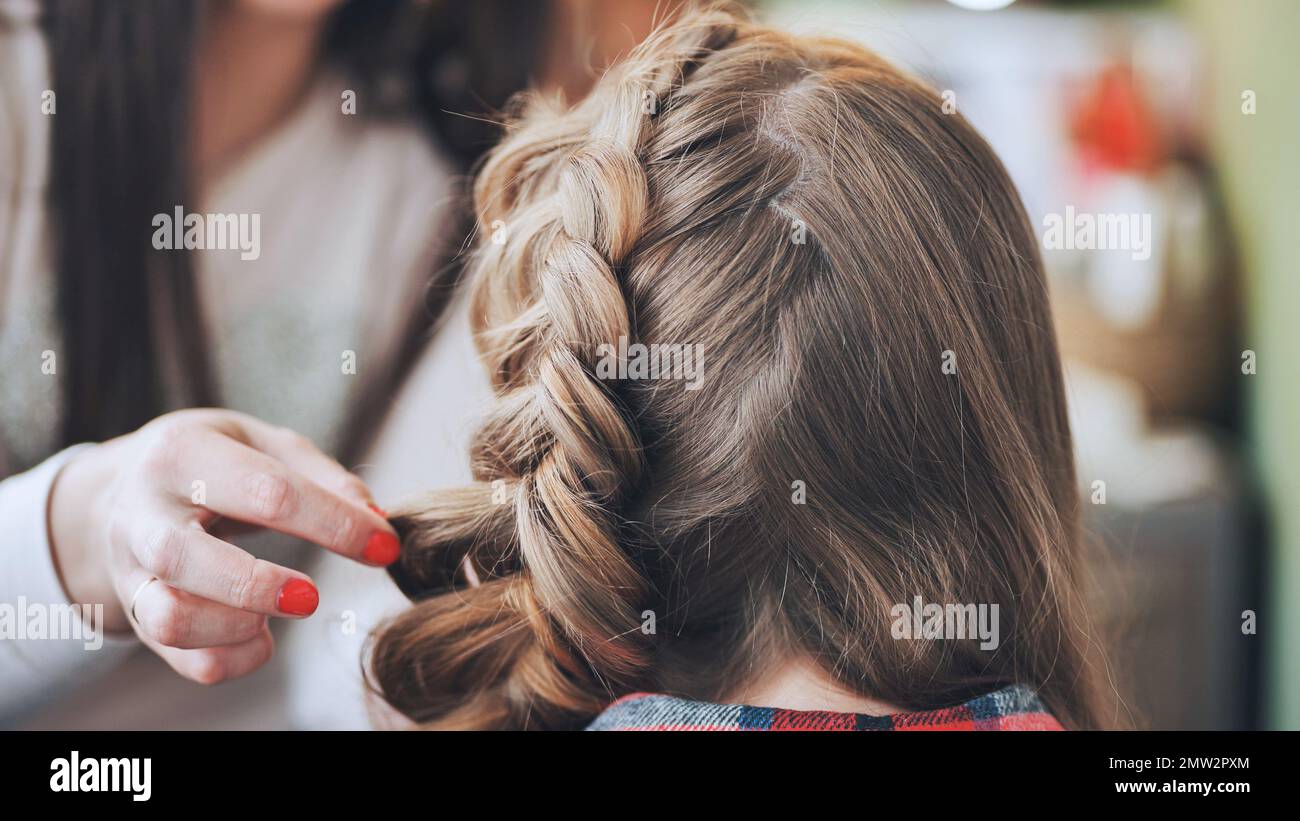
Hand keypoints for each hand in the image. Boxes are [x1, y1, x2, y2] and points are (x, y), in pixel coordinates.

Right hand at [48, 408, 398, 684]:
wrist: (127, 485)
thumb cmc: (217, 461)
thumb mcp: (267, 445)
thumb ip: (326, 479)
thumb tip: (379, 522)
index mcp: (182, 453)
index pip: (265, 492)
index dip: (334, 523)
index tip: (383, 547)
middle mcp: (142, 511)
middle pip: (184, 558)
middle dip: (259, 585)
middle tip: (312, 597)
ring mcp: (129, 567)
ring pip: (169, 618)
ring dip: (235, 627)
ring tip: (276, 609)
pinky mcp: (134, 612)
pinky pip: (178, 657)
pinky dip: (229, 657)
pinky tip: (259, 634)